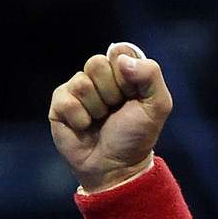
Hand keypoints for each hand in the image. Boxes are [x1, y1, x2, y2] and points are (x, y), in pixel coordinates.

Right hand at [49, 43, 173, 192]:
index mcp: (124, 73)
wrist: (117, 167)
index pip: (120, 52)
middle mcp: (99, 78)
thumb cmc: (137, 136)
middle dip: (112, 91)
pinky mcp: (60, 104)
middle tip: (116, 109)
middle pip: (97, 63)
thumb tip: (121, 59)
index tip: (133, 94)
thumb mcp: (157, 106)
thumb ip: (150, 76)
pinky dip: (80, 117)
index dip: (127, 74)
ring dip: (97, 107)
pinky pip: (67, 99)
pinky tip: (85, 126)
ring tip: (101, 120)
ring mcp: (78, 90)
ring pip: (82, 82)